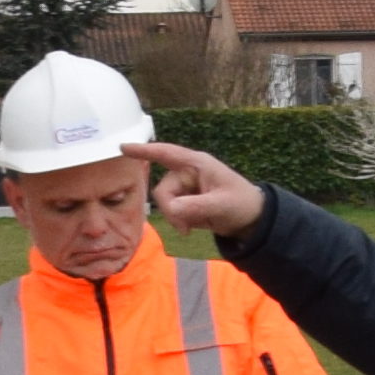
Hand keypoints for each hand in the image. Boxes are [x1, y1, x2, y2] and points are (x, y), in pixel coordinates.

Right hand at [128, 140, 262, 234]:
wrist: (251, 220)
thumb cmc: (241, 203)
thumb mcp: (221, 205)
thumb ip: (195, 206)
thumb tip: (172, 208)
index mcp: (197, 164)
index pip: (166, 154)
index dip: (144, 150)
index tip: (122, 147)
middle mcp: (188, 173)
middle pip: (163, 190)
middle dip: (171, 209)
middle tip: (185, 226)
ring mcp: (186, 188)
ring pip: (165, 203)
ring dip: (175, 218)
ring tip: (191, 228)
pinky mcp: (186, 202)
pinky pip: (172, 211)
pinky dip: (178, 221)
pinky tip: (191, 227)